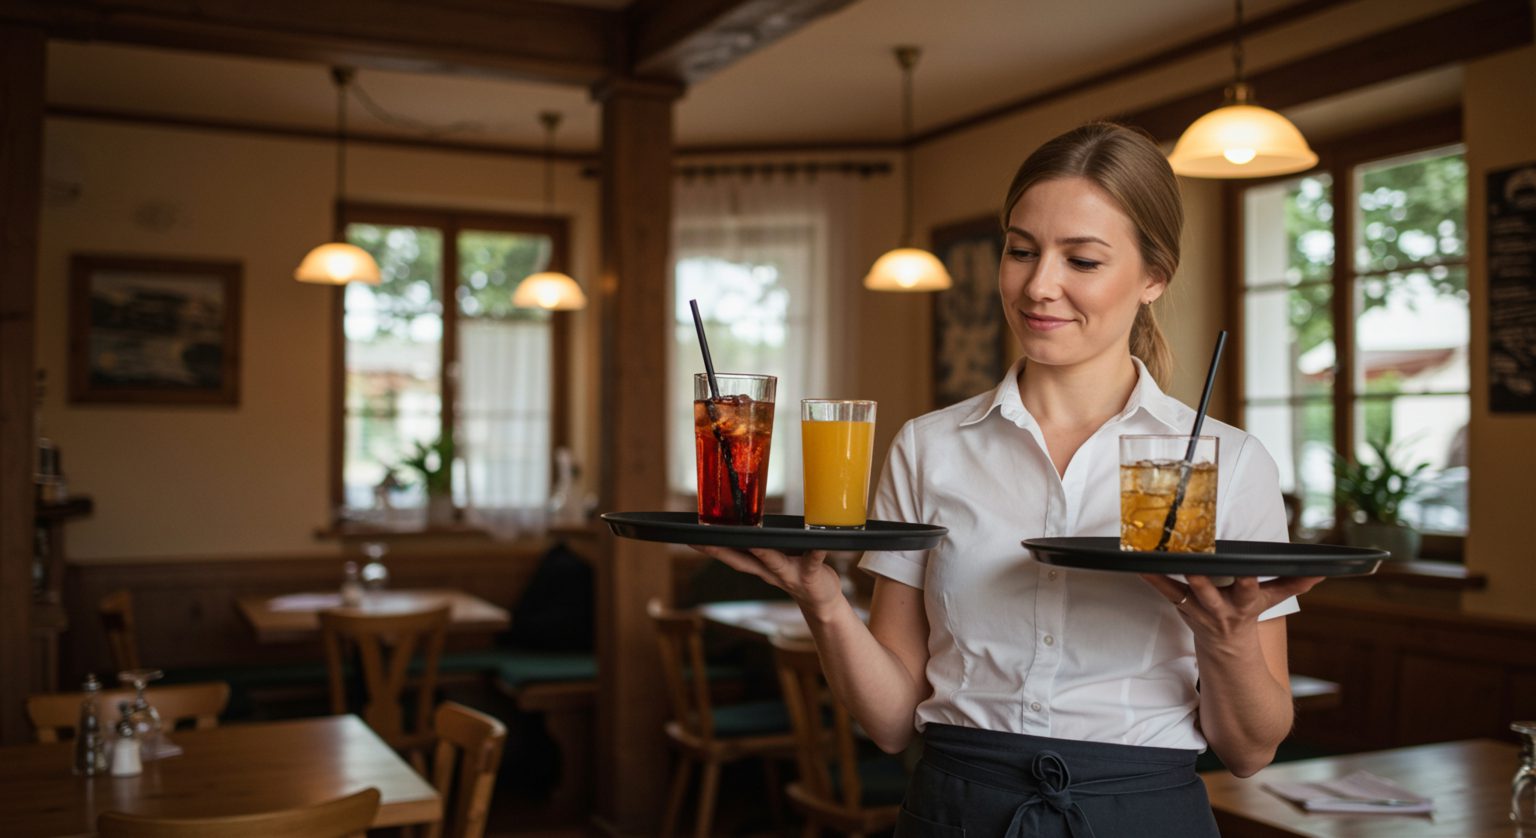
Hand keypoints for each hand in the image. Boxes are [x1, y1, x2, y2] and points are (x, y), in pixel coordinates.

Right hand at [690, 544, 844, 611]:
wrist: (821, 602)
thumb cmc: (796, 571)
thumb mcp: (773, 560)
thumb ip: (759, 546)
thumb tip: (745, 523)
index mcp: (758, 565)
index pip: (730, 555)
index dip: (710, 548)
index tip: (691, 537)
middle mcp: (769, 571)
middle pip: (743, 561)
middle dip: (722, 551)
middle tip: (704, 540)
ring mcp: (789, 573)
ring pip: (773, 562)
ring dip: (763, 553)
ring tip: (754, 542)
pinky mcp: (811, 573)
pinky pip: (813, 560)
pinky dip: (816, 550)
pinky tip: (819, 541)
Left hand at [1139, 573, 1323, 645]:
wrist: (1227, 651)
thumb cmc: (1249, 615)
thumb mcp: (1272, 601)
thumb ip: (1293, 584)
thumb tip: (1320, 572)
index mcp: (1244, 604)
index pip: (1249, 591)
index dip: (1248, 581)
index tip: (1247, 571)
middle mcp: (1219, 608)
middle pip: (1210, 592)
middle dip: (1202, 579)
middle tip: (1193, 561)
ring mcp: (1198, 610)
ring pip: (1182, 590)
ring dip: (1168, 575)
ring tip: (1154, 555)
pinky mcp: (1181, 607)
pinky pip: (1164, 591)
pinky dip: (1152, 577)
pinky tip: (1138, 562)